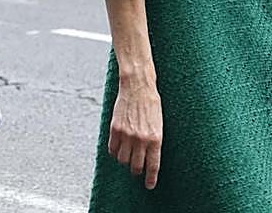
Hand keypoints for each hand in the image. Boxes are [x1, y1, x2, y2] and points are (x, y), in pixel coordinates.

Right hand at [108, 75, 162, 189]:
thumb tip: (149, 156)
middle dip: (137, 170)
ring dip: (125, 160)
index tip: (150, 185)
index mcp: (156, 137)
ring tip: (129, 154)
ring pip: (122, 160)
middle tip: (137, 168)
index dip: (151, 178)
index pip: (153, 165)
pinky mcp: (115, 130)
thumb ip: (153, 140)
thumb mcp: (159, 122)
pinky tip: (119, 147)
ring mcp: (127, 135)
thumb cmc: (152, 103)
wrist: (138, 86)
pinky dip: (115, 152)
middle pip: (136, 166)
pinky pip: (112, 150)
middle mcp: (141, 139)